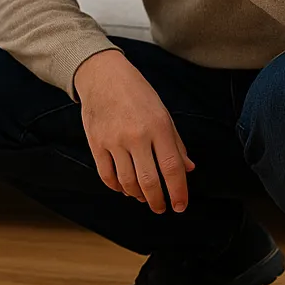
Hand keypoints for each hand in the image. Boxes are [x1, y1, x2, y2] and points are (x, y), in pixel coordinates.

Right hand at [73, 49, 193, 212]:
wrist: (103, 76)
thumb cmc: (137, 94)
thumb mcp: (163, 113)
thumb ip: (176, 143)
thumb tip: (187, 169)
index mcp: (159, 127)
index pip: (172, 168)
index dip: (178, 192)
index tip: (180, 206)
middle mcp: (137, 135)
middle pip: (149, 181)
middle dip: (157, 201)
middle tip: (161, 208)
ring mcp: (114, 140)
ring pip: (127, 182)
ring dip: (137, 195)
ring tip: (143, 197)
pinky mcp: (96, 143)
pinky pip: (107, 175)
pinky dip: (117, 187)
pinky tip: (124, 188)